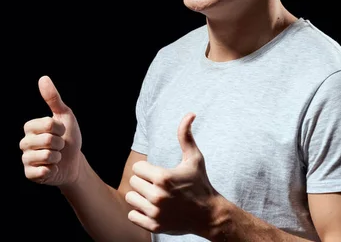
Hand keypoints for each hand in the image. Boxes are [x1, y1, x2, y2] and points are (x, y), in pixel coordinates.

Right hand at [19, 75, 81, 185]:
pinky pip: (41, 172)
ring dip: (57, 157)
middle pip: (47, 140)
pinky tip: (51, 168)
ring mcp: (26, 159)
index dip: (60, 129)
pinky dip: (52, 170)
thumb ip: (53, 98)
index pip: (48, 125)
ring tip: (56, 157)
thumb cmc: (68, 137)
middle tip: (59, 146)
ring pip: (45, 156)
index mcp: (30, 127)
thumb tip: (43, 78)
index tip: (61, 131)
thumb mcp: (64, 116)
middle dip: (60, 144)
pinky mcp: (29, 174)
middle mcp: (24, 142)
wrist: (74, 162)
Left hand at [125, 113, 218, 235]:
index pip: (137, 167)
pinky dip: (140, 213)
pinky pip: (132, 216)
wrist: (210, 214)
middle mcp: (157, 196)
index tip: (159, 173)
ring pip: (131, 198)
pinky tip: (153, 209)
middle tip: (158, 185)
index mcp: (163, 177)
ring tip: (155, 196)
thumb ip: (186, 136)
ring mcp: (155, 213)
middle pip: (133, 182)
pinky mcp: (154, 226)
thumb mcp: (194, 158)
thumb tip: (190, 113)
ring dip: (141, 197)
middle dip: (143, 182)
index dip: (147, 169)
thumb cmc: (200, 183)